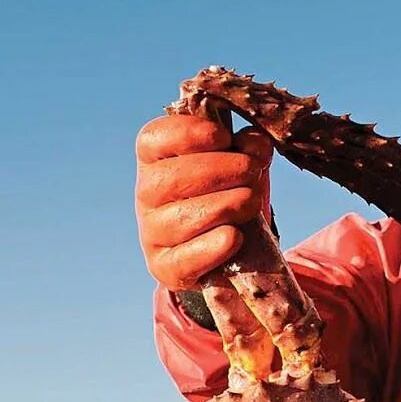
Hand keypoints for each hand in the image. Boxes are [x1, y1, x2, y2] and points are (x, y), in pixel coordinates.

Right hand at [136, 113, 271, 290]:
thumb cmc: (227, 195)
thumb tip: (255, 144)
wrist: (226, 250)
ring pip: (180, 217)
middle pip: (170, 177)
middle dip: (219, 170)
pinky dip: (214, 247)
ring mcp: (151, 233)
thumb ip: (247, 149)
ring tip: (250, 202)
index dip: (188, 133)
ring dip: (224, 206)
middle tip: (250, 171)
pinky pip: (185, 258)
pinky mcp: (164, 267)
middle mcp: (145, 195)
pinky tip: (235, 236)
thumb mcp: (239, 165)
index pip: (152, 138)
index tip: (224, 137)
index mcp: (154, 160)